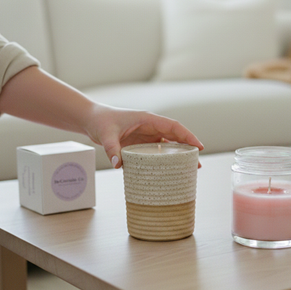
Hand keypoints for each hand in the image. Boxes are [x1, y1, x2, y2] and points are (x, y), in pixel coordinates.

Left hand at [0, 67, 202, 168]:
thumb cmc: (101, 121)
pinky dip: (166, 159)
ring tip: (189, 170)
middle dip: (188, 149)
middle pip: (175, 137)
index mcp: (147, 119)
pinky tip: (170, 170)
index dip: (187, 135)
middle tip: (197, 165)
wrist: (92, 120)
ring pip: (168, 145)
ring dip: (179, 155)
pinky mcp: (142, 143)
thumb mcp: (106, 135)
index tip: (198, 146)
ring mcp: (147, 135)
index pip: (173, 126)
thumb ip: (112, 149)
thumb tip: (117, 165)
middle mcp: (151, 126)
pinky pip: (158, 151)